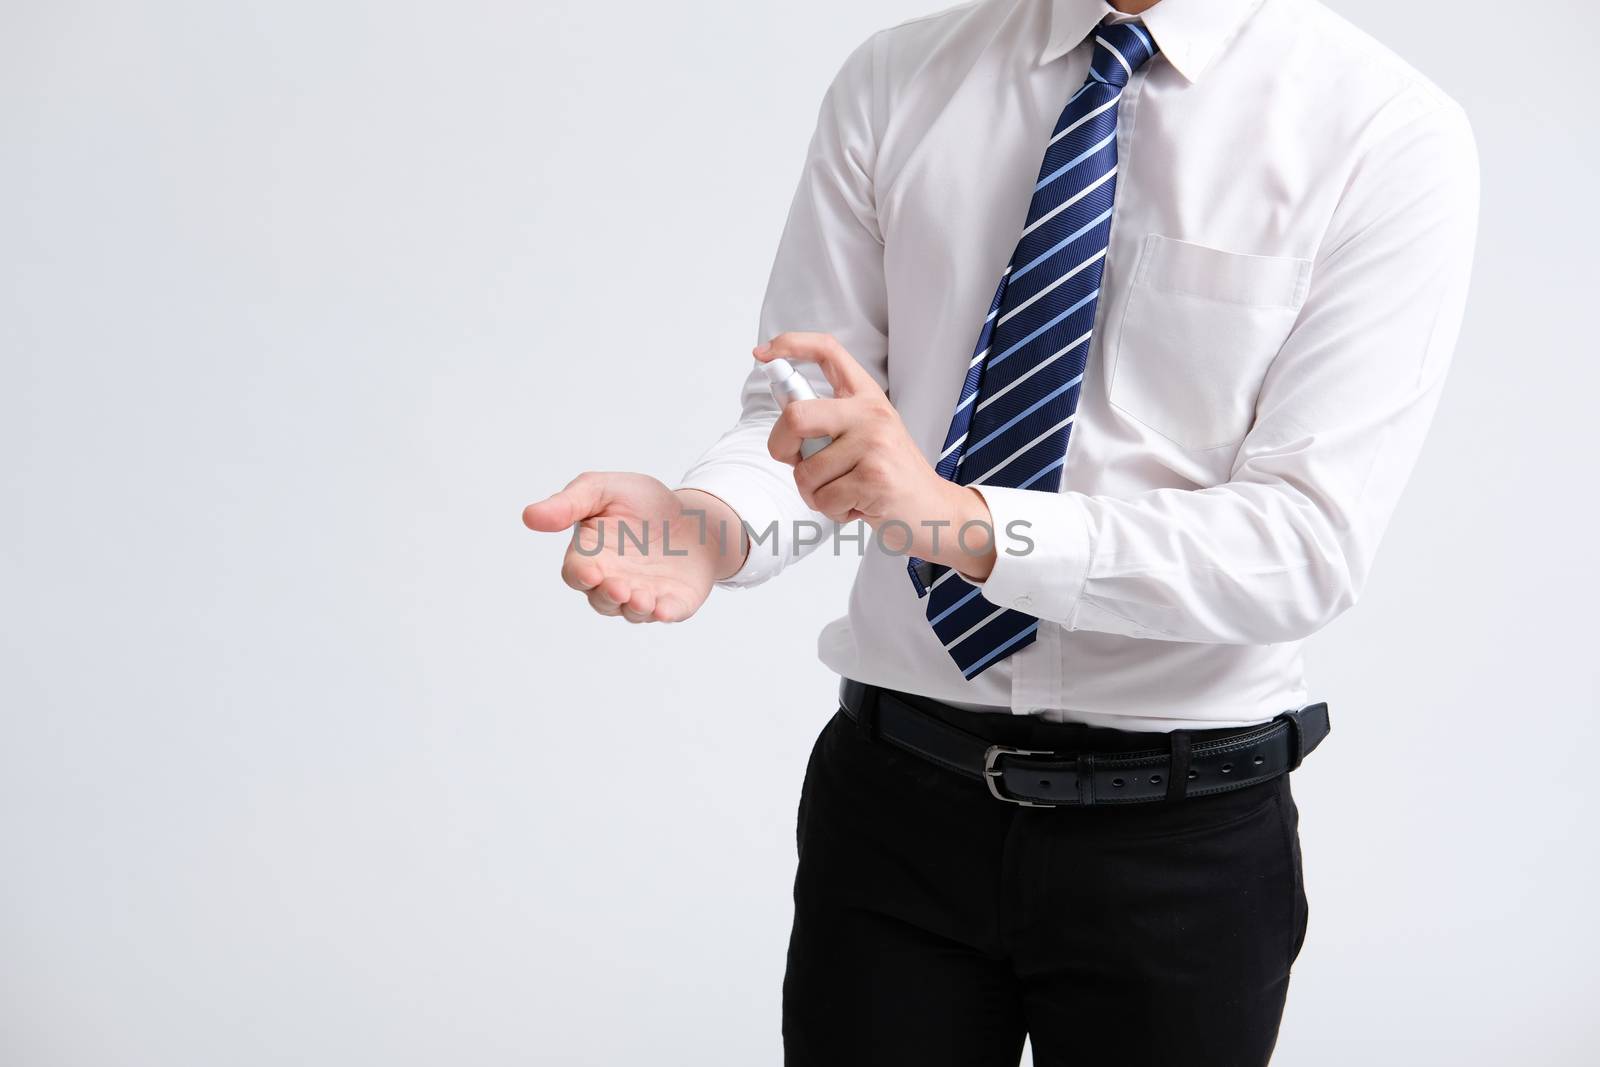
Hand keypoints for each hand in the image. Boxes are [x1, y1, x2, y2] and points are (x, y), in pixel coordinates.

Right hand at [522, 473, 745, 622]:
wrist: (694, 515)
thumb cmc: (643, 503)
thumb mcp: (604, 490)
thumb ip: (569, 503)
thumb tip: (529, 516)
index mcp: (591, 555)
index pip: (576, 572)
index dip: (581, 574)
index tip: (590, 571)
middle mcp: (612, 580)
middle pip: (601, 598)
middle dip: (608, 595)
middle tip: (619, 588)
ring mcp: (642, 594)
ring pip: (630, 611)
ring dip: (634, 607)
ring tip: (642, 598)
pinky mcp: (672, 602)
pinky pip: (666, 612)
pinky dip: (665, 613)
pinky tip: (665, 609)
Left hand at [756, 332, 996, 579]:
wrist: (934, 510)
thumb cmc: (890, 475)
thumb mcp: (866, 436)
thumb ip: (829, 424)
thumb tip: (784, 424)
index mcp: (866, 396)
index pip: (828, 351)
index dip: (791, 345)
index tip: (763, 354)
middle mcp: (871, 412)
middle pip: (796, 416)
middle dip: (780, 446)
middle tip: (795, 463)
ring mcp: (875, 443)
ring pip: (805, 472)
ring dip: (815, 494)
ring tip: (846, 493)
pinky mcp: (875, 478)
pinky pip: (824, 499)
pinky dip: (833, 512)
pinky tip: (858, 506)